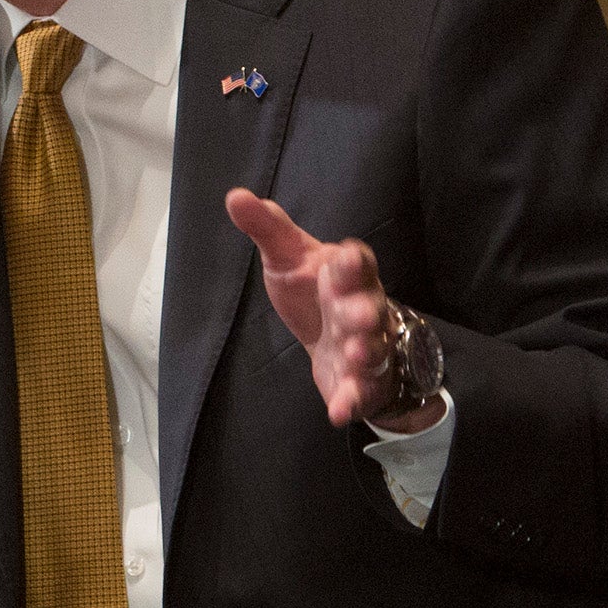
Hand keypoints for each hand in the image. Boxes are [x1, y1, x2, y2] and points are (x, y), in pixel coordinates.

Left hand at [224, 190, 426, 428]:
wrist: (341, 339)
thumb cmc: (316, 290)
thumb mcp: (289, 257)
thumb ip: (267, 229)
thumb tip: (235, 196)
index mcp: (347, 273)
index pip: (356, 262)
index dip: (351, 261)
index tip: (343, 258)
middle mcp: (363, 308)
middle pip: (368, 307)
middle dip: (363, 312)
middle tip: (357, 317)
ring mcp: (366, 347)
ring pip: (371, 349)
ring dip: (365, 353)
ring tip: (355, 355)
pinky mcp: (359, 383)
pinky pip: (359, 392)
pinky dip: (351, 400)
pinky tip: (338, 411)